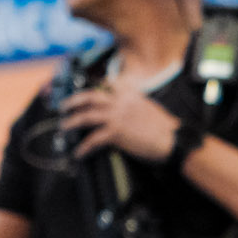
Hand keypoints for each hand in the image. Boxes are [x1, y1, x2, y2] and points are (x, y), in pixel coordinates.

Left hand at [56, 80, 184, 163]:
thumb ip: (134, 104)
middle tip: (63, 106)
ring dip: (72, 122)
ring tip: (64, 128)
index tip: (84, 91)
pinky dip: (84, 147)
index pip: (107, 84)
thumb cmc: (165, 128)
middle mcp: (121, 102)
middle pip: (90, 97)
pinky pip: (94, 140)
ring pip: (86, 116)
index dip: (93, 86)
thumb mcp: (149, 108)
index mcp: (130, 94)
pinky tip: (79, 153)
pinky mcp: (116, 133)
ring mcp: (117, 117)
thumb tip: (124, 108)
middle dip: (73, 100)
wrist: (173, 140)